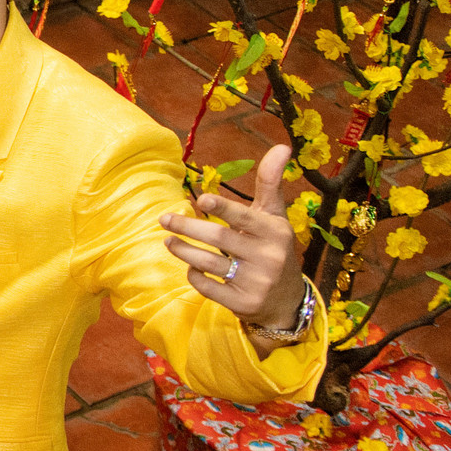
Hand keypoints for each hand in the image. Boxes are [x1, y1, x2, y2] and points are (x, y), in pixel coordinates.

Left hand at [160, 144, 305, 331]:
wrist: (286, 300)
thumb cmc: (274, 248)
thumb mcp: (275, 216)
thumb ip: (270, 183)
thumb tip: (281, 146)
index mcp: (275, 232)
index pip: (245, 217)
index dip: (223, 208)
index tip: (201, 199)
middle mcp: (268, 257)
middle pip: (219, 239)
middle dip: (188, 227)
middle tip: (163, 218)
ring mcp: (255, 283)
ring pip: (209, 263)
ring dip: (183, 250)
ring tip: (167, 240)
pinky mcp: (242, 304)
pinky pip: (208, 287)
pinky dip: (194, 275)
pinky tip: (189, 265)